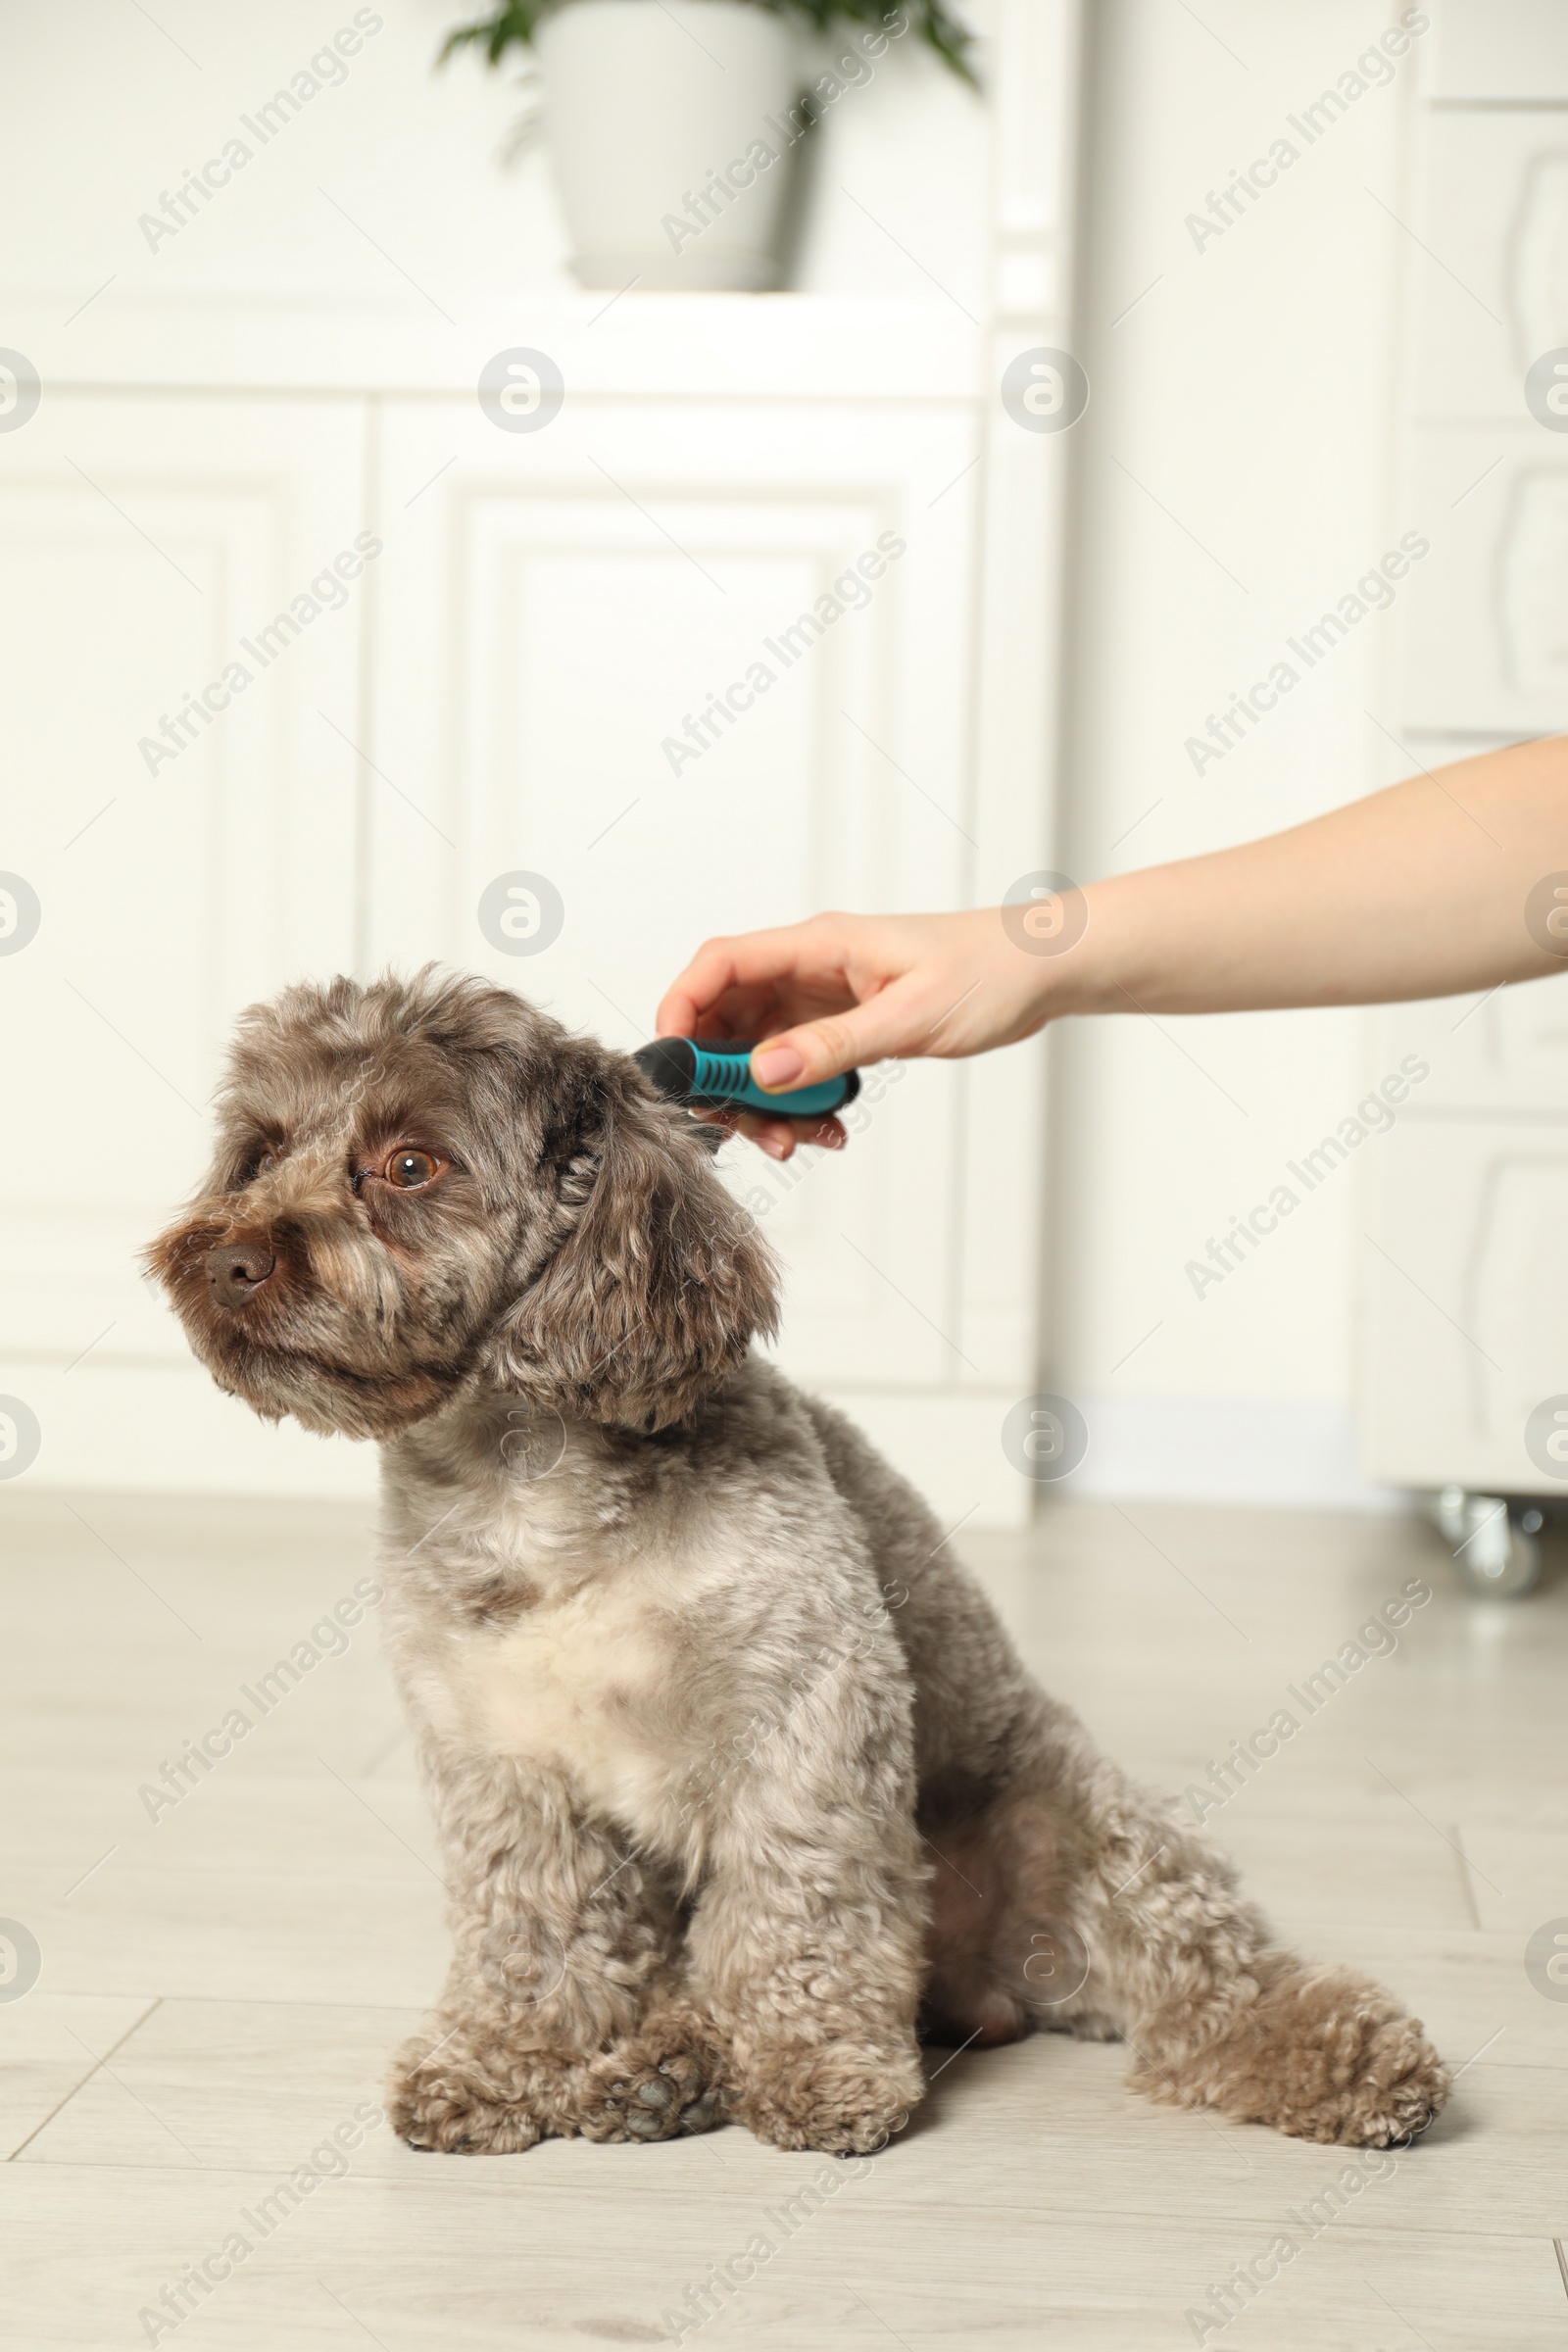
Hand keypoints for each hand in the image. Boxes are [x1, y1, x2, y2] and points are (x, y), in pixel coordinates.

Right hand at [656, 910, 1053, 1158]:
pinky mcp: (843, 1027)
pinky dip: (802, 1104)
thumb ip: (833, 1046)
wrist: (1040, 972)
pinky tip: (829, 1128)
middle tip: (742, 1127)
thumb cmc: (988, 971)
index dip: (682, 1010)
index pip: (721, 965)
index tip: (675, 1066)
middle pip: (727, 1019)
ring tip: (796, 1140)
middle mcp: (810, 970)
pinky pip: (798, 1070)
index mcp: (817, 945)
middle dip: (723, 1078)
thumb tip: (764, 1072)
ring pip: (760, 1054)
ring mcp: (824, 1000)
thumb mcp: (909, 1016)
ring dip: (765, 1103)